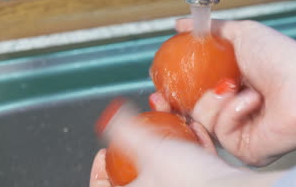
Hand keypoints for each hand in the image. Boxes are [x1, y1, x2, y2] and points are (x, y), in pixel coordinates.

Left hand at [90, 104, 282, 186]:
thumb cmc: (191, 181)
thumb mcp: (149, 147)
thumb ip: (125, 129)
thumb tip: (110, 115)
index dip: (99, 170)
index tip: (103, 154)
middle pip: (138, 173)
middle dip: (143, 143)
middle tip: (144, 129)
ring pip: (168, 167)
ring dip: (170, 140)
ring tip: (174, 121)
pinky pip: (191, 167)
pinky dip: (192, 149)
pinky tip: (196, 131)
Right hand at [150, 19, 295, 165]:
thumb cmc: (283, 58)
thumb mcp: (241, 33)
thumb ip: (211, 29)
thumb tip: (181, 24)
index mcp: (233, 86)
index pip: (194, 94)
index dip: (174, 92)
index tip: (159, 87)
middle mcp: (236, 111)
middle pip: (192, 113)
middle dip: (174, 106)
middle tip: (162, 98)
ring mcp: (241, 132)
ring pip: (203, 120)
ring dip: (217, 99)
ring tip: (240, 85)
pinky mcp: (246, 149)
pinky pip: (222, 131)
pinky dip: (234, 111)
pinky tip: (254, 101)